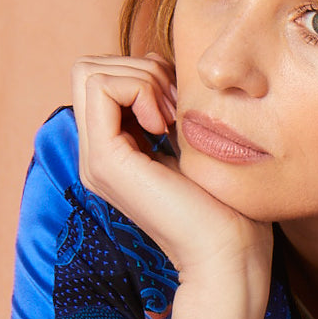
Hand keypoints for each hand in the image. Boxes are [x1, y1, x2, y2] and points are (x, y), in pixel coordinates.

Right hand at [72, 53, 272, 289]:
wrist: (228, 253)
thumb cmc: (227, 205)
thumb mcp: (193, 142)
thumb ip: (170, 111)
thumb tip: (158, 65)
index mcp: (116, 150)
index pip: (102, 77)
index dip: (143, 72)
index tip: (180, 105)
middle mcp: (98, 154)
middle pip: (89, 69)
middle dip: (139, 69)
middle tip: (176, 108)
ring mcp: (96, 159)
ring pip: (90, 71)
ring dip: (142, 78)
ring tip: (172, 118)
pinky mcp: (105, 160)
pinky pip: (101, 86)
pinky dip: (139, 88)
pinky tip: (165, 124)